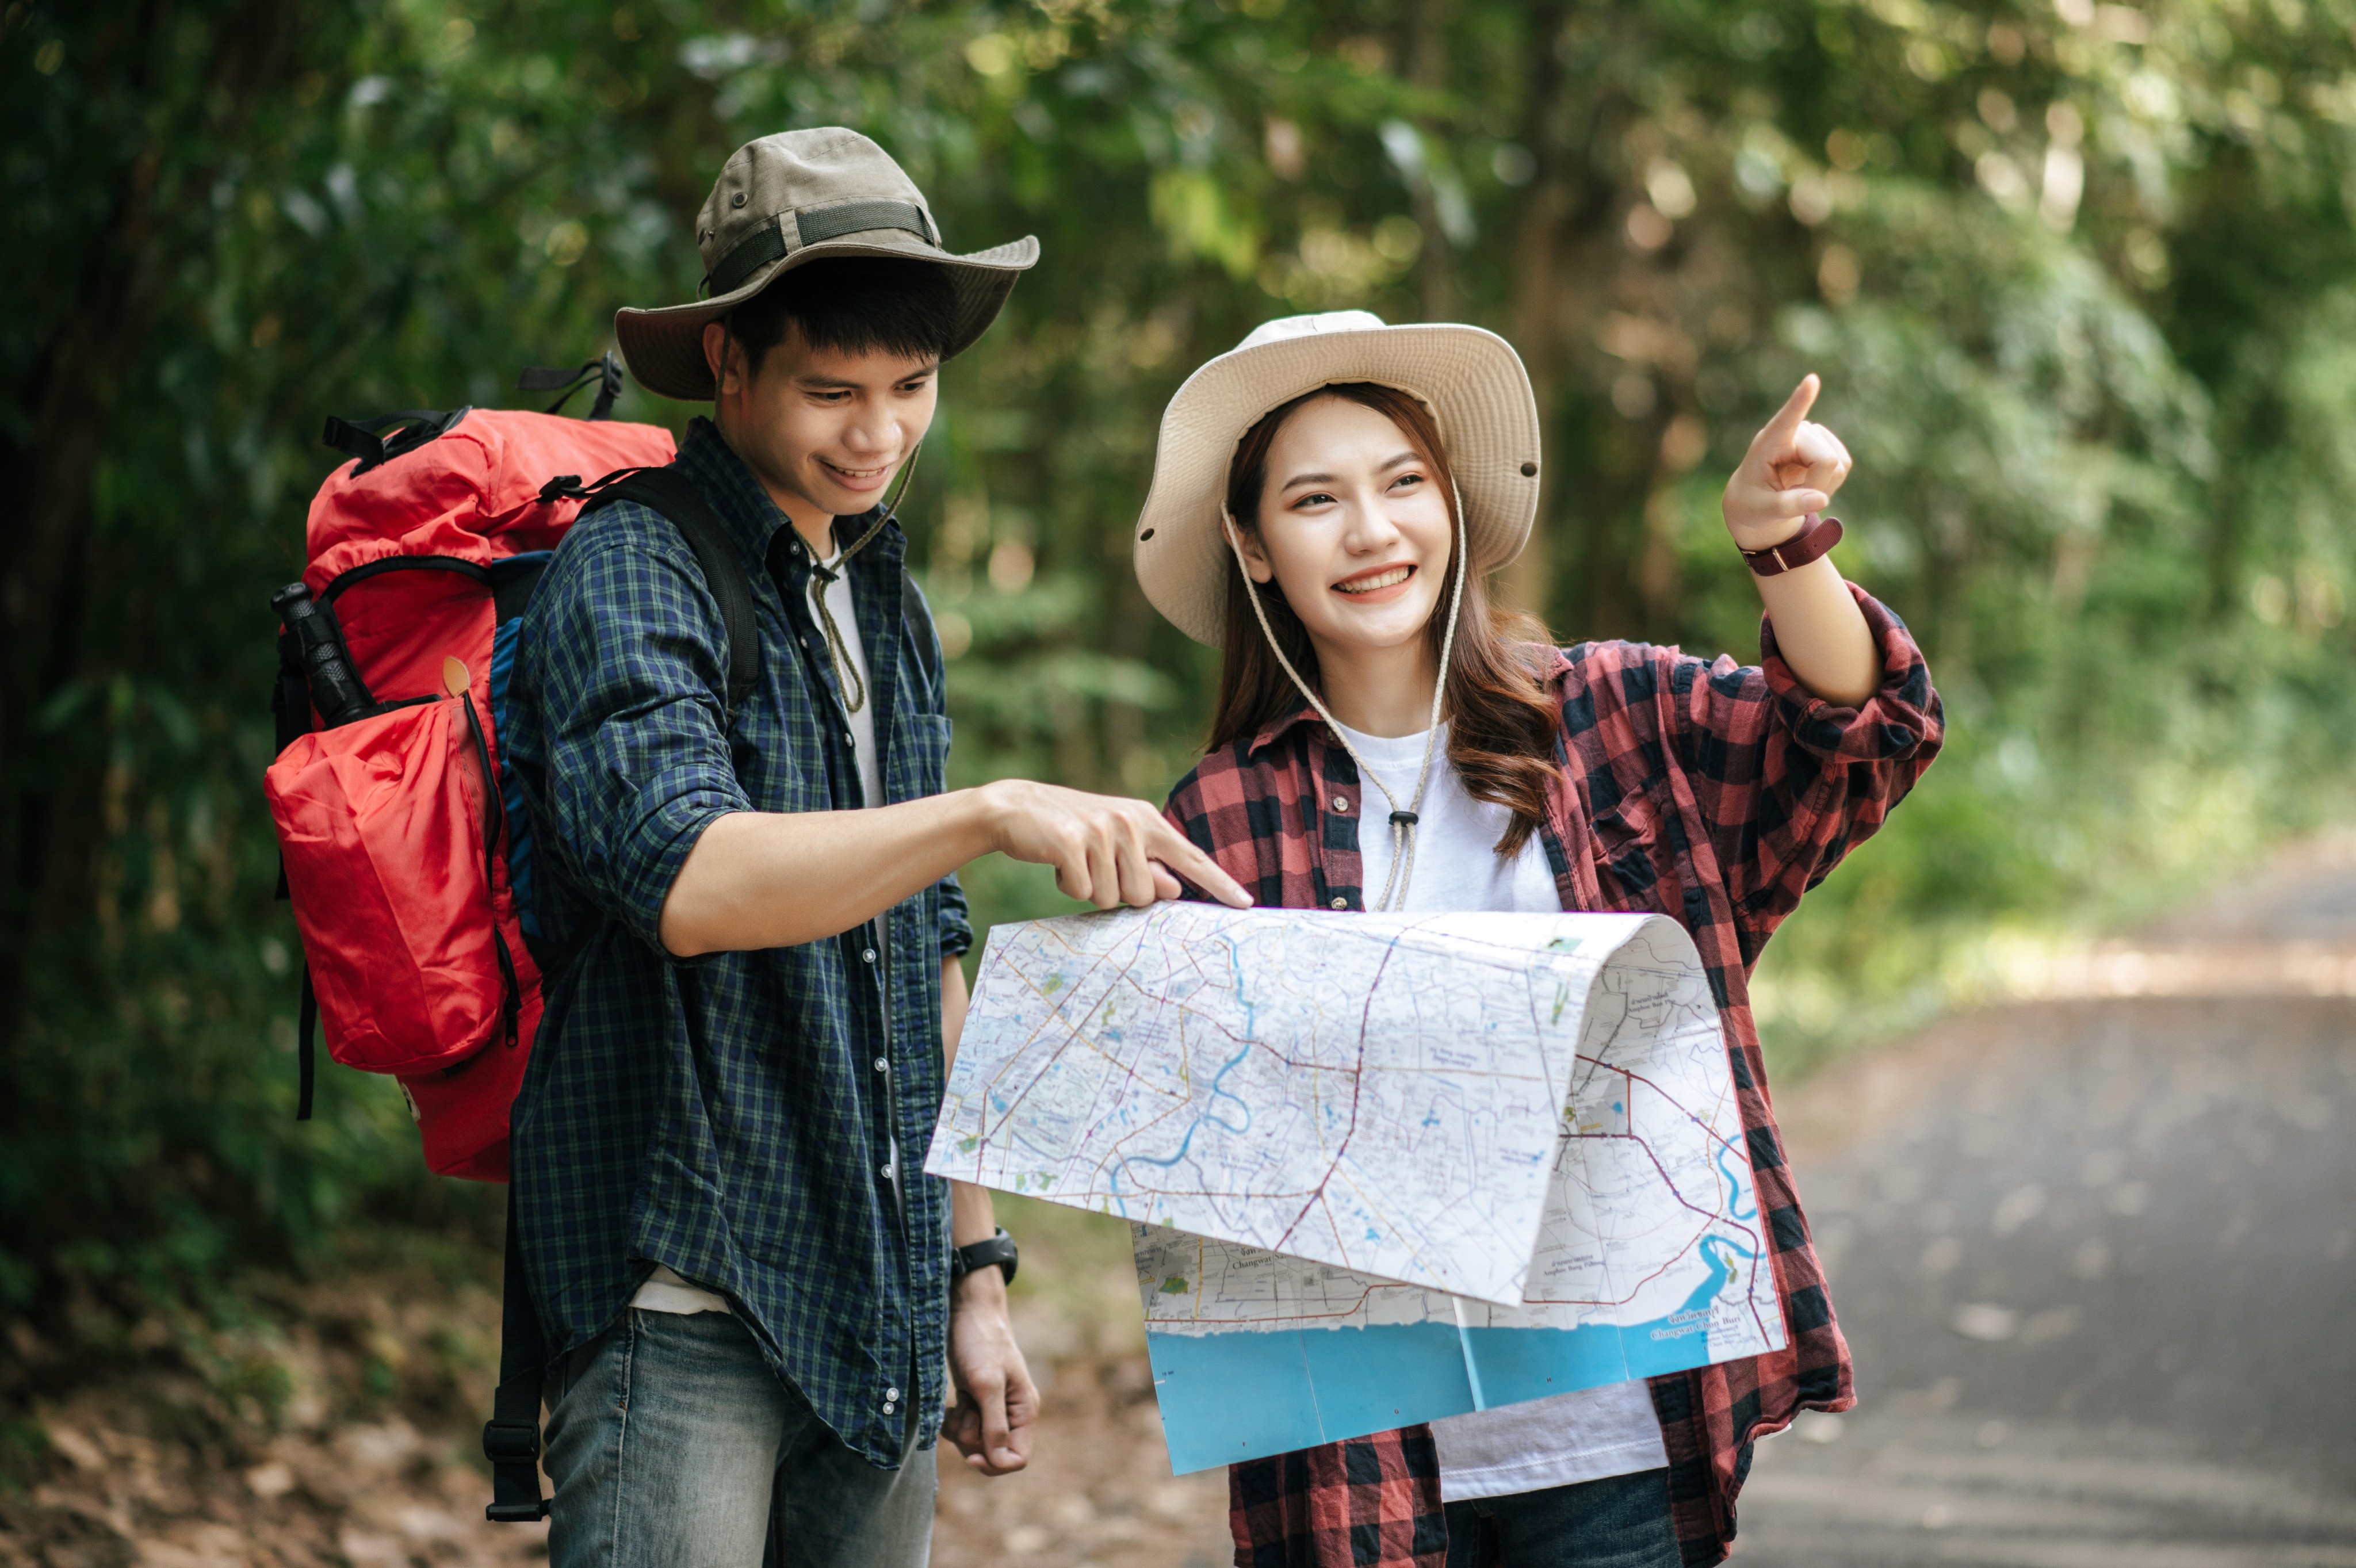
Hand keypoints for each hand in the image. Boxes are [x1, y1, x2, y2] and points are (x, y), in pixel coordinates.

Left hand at [943, 1268, 1037, 1475]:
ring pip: (974, 1442)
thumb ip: (995, 1425)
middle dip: (972, 1440)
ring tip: (958, 1403)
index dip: (994, 1463)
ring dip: (960, 1428)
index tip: (971, 1452)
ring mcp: (991, 1408)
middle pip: (992, 1453)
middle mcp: (1011, 1413)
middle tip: (964, 1413)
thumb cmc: (980, 1343)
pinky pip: (962, 1428)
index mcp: (1024, 1411)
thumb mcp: (987, 1385)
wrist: (965, 1312)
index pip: (1017, 1457)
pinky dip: (953, 1421)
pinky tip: (951, 1404)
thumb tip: (998, 1461)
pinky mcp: (974, 1401)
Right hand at [977, 779, 1251, 909]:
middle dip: (1117, 893)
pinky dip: (1068, 886)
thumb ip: (1147, 865)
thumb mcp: (1115, 844)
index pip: (1191, 858)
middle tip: (1094, 867)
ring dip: (1089, 890)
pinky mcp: (1071, 842)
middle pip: (1143, 895)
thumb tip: (1175, 889)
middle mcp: (1129, 821)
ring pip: (1111, 898)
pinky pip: (1081, 893)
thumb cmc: (1072, 831)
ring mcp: (1101, 830)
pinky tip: (1058, 863)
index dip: (1219, 883)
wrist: (1016, 808)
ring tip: (1075, 862)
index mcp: (1146, 820)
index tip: (1246, 903)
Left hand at [1722, 374, 1853, 550]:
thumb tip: (1821, 500)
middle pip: (1826, 460)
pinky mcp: (1828, 444)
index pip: (1786, 420)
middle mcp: (1793, 432)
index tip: (1811, 380)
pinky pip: (1844, 466)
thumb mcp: (1761, 512)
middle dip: (1816, 486)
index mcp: (1767, 443)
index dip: (1801, 401)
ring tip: (1796, 489)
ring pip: (1838, 464)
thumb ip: (1787, 507)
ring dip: (1822, 486)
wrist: (1756, 504)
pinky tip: (1809, 483)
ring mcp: (1813, 435)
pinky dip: (1830, 483)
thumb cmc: (1751, 504)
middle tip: (1791, 496)